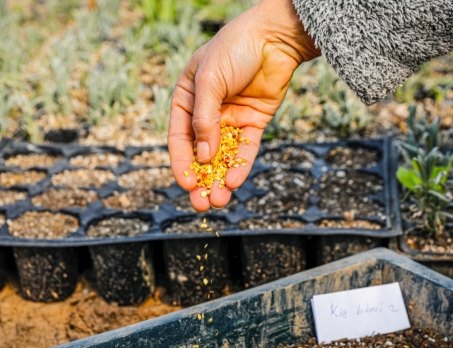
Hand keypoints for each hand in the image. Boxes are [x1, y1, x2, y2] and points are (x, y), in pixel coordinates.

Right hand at [168, 0, 319, 211]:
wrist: (273, 36)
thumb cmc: (233, 49)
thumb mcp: (209, 81)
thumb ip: (205, 119)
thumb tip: (203, 156)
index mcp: (187, 100)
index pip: (179, 138)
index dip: (181, 164)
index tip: (185, 185)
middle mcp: (207, 113)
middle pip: (201, 153)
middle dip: (201, 180)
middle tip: (201, 205)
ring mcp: (231, 119)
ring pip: (223, 156)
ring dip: (220, 179)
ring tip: (218, 201)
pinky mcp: (254, 122)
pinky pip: (245, 149)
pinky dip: (241, 166)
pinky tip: (235, 181)